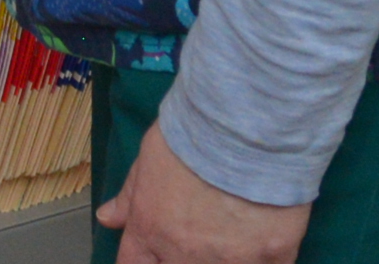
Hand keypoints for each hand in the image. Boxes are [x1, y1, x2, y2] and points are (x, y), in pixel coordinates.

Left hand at [100, 126, 307, 263]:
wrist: (244, 128)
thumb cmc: (190, 135)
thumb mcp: (149, 159)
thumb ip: (130, 196)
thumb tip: (106, 219)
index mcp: (150, 232)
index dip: (144, 262)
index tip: (156, 253)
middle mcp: (185, 257)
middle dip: (182, 259)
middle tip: (199, 237)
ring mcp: (229, 263)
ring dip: (223, 258)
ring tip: (231, 232)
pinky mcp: (273, 258)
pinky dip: (264, 256)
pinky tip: (266, 237)